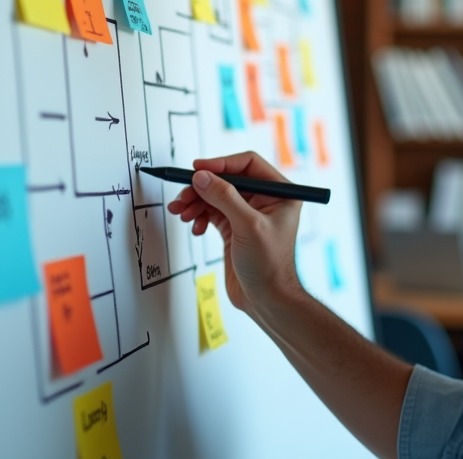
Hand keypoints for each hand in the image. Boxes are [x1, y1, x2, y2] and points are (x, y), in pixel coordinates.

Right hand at [166, 152, 303, 315]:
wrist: (266, 300)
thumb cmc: (269, 265)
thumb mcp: (248, 226)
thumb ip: (224, 198)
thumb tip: (202, 176)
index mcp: (280, 192)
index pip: (249, 164)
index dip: (222, 163)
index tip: (197, 169)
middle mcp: (266, 199)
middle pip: (228, 179)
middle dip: (203, 187)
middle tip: (183, 197)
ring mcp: (248, 213)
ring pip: (216, 196)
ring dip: (197, 202)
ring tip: (182, 213)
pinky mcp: (234, 228)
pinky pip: (212, 212)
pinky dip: (200, 216)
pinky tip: (196, 227)